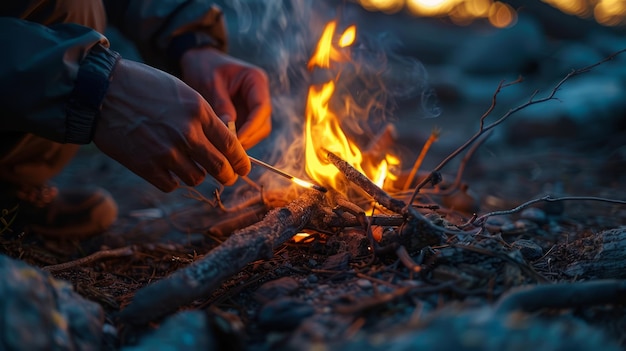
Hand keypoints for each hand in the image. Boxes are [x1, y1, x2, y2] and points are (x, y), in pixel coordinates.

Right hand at [94, 59, 250, 191]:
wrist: (100, 90)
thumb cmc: (143, 86)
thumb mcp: (181, 91)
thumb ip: (203, 117)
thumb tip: (221, 144)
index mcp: (199, 111)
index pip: (231, 145)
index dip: (241, 161)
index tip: (244, 168)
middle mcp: (186, 133)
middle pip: (220, 168)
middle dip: (228, 175)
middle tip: (228, 177)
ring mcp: (166, 152)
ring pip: (196, 178)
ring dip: (195, 174)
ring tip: (187, 164)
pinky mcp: (146, 166)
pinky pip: (170, 184)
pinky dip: (171, 180)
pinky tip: (166, 169)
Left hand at [180, 47, 270, 149]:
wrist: (197, 60)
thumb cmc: (203, 66)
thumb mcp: (210, 83)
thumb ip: (222, 105)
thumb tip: (229, 133)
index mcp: (256, 80)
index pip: (261, 108)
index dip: (251, 127)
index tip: (236, 141)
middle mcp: (259, 94)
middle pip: (263, 124)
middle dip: (248, 138)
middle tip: (228, 150)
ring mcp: (253, 106)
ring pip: (256, 132)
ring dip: (243, 142)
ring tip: (223, 150)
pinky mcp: (244, 115)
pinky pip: (245, 132)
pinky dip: (236, 141)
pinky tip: (222, 147)